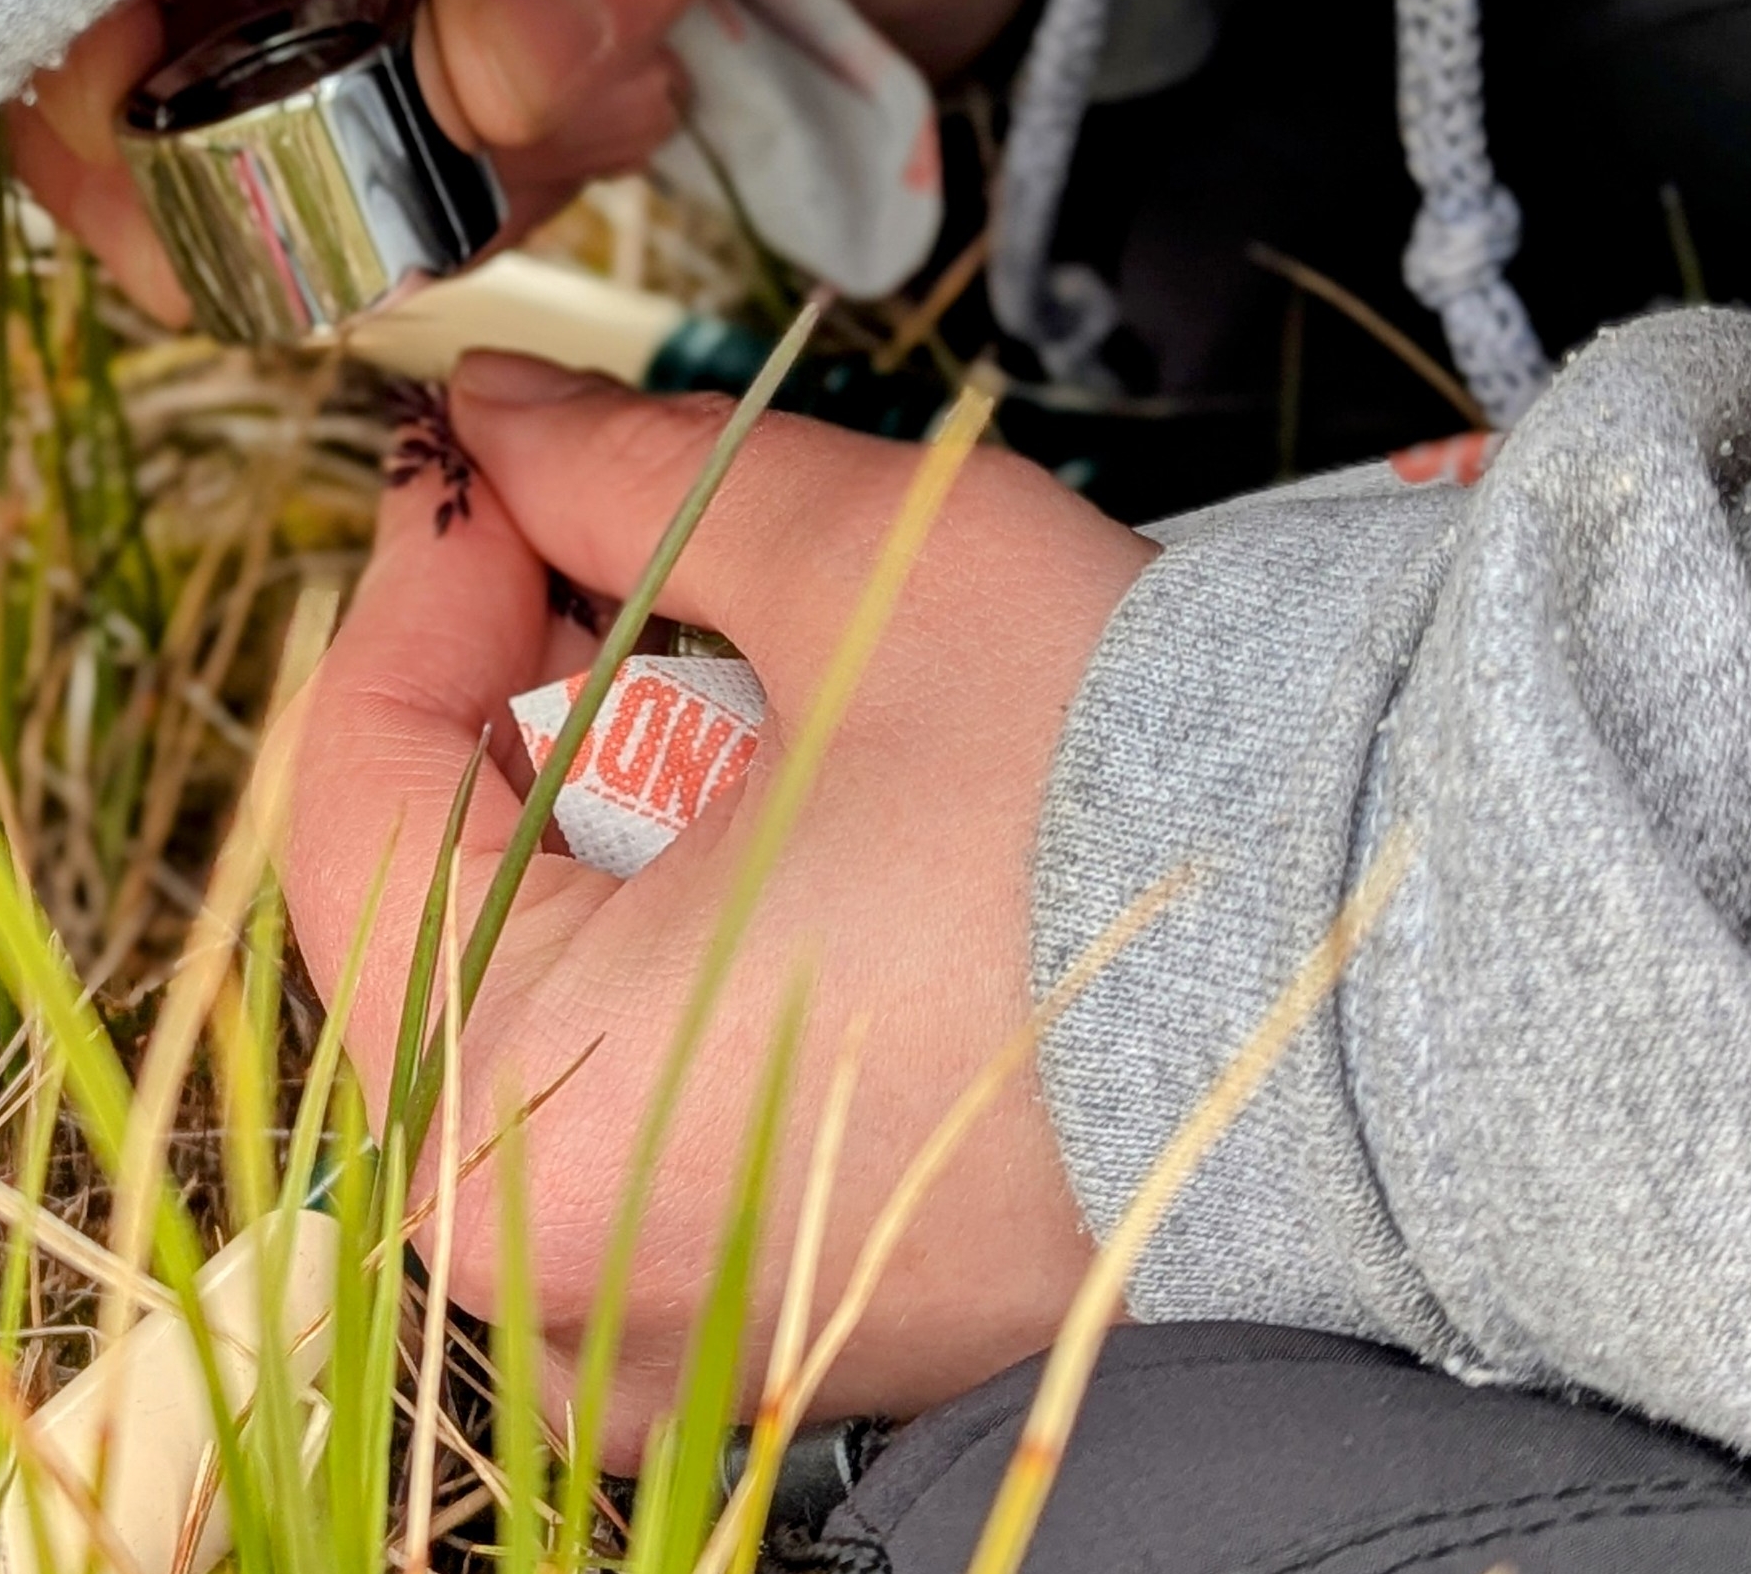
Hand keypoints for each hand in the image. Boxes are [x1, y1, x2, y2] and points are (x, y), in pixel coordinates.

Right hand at [2, 0, 1079, 322]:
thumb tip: (482, 72)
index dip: (86, 10)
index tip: (128, 126)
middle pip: (142, 23)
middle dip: (248, 147)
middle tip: (398, 195)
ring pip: (266, 131)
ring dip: (426, 170)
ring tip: (624, 96)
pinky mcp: (436, 58)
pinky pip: (387, 177)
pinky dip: (492, 190)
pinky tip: (631, 105)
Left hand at [281, 354, 1156, 1448]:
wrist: (1403, 1009)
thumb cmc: (1125, 821)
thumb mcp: (851, 574)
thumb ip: (624, 481)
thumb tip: (500, 422)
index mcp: (516, 1122)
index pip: (347, 802)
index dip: (418, 587)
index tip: (490, 471)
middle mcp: (553, 1277)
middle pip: (433, 904)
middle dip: (527, 697)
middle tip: (624, 546)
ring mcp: (666, 1327)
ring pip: (543, 996)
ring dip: (610, 818)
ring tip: (742, 696)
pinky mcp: (783, 1319)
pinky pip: (650, 1093)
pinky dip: (691, 942)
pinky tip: (800, 837)